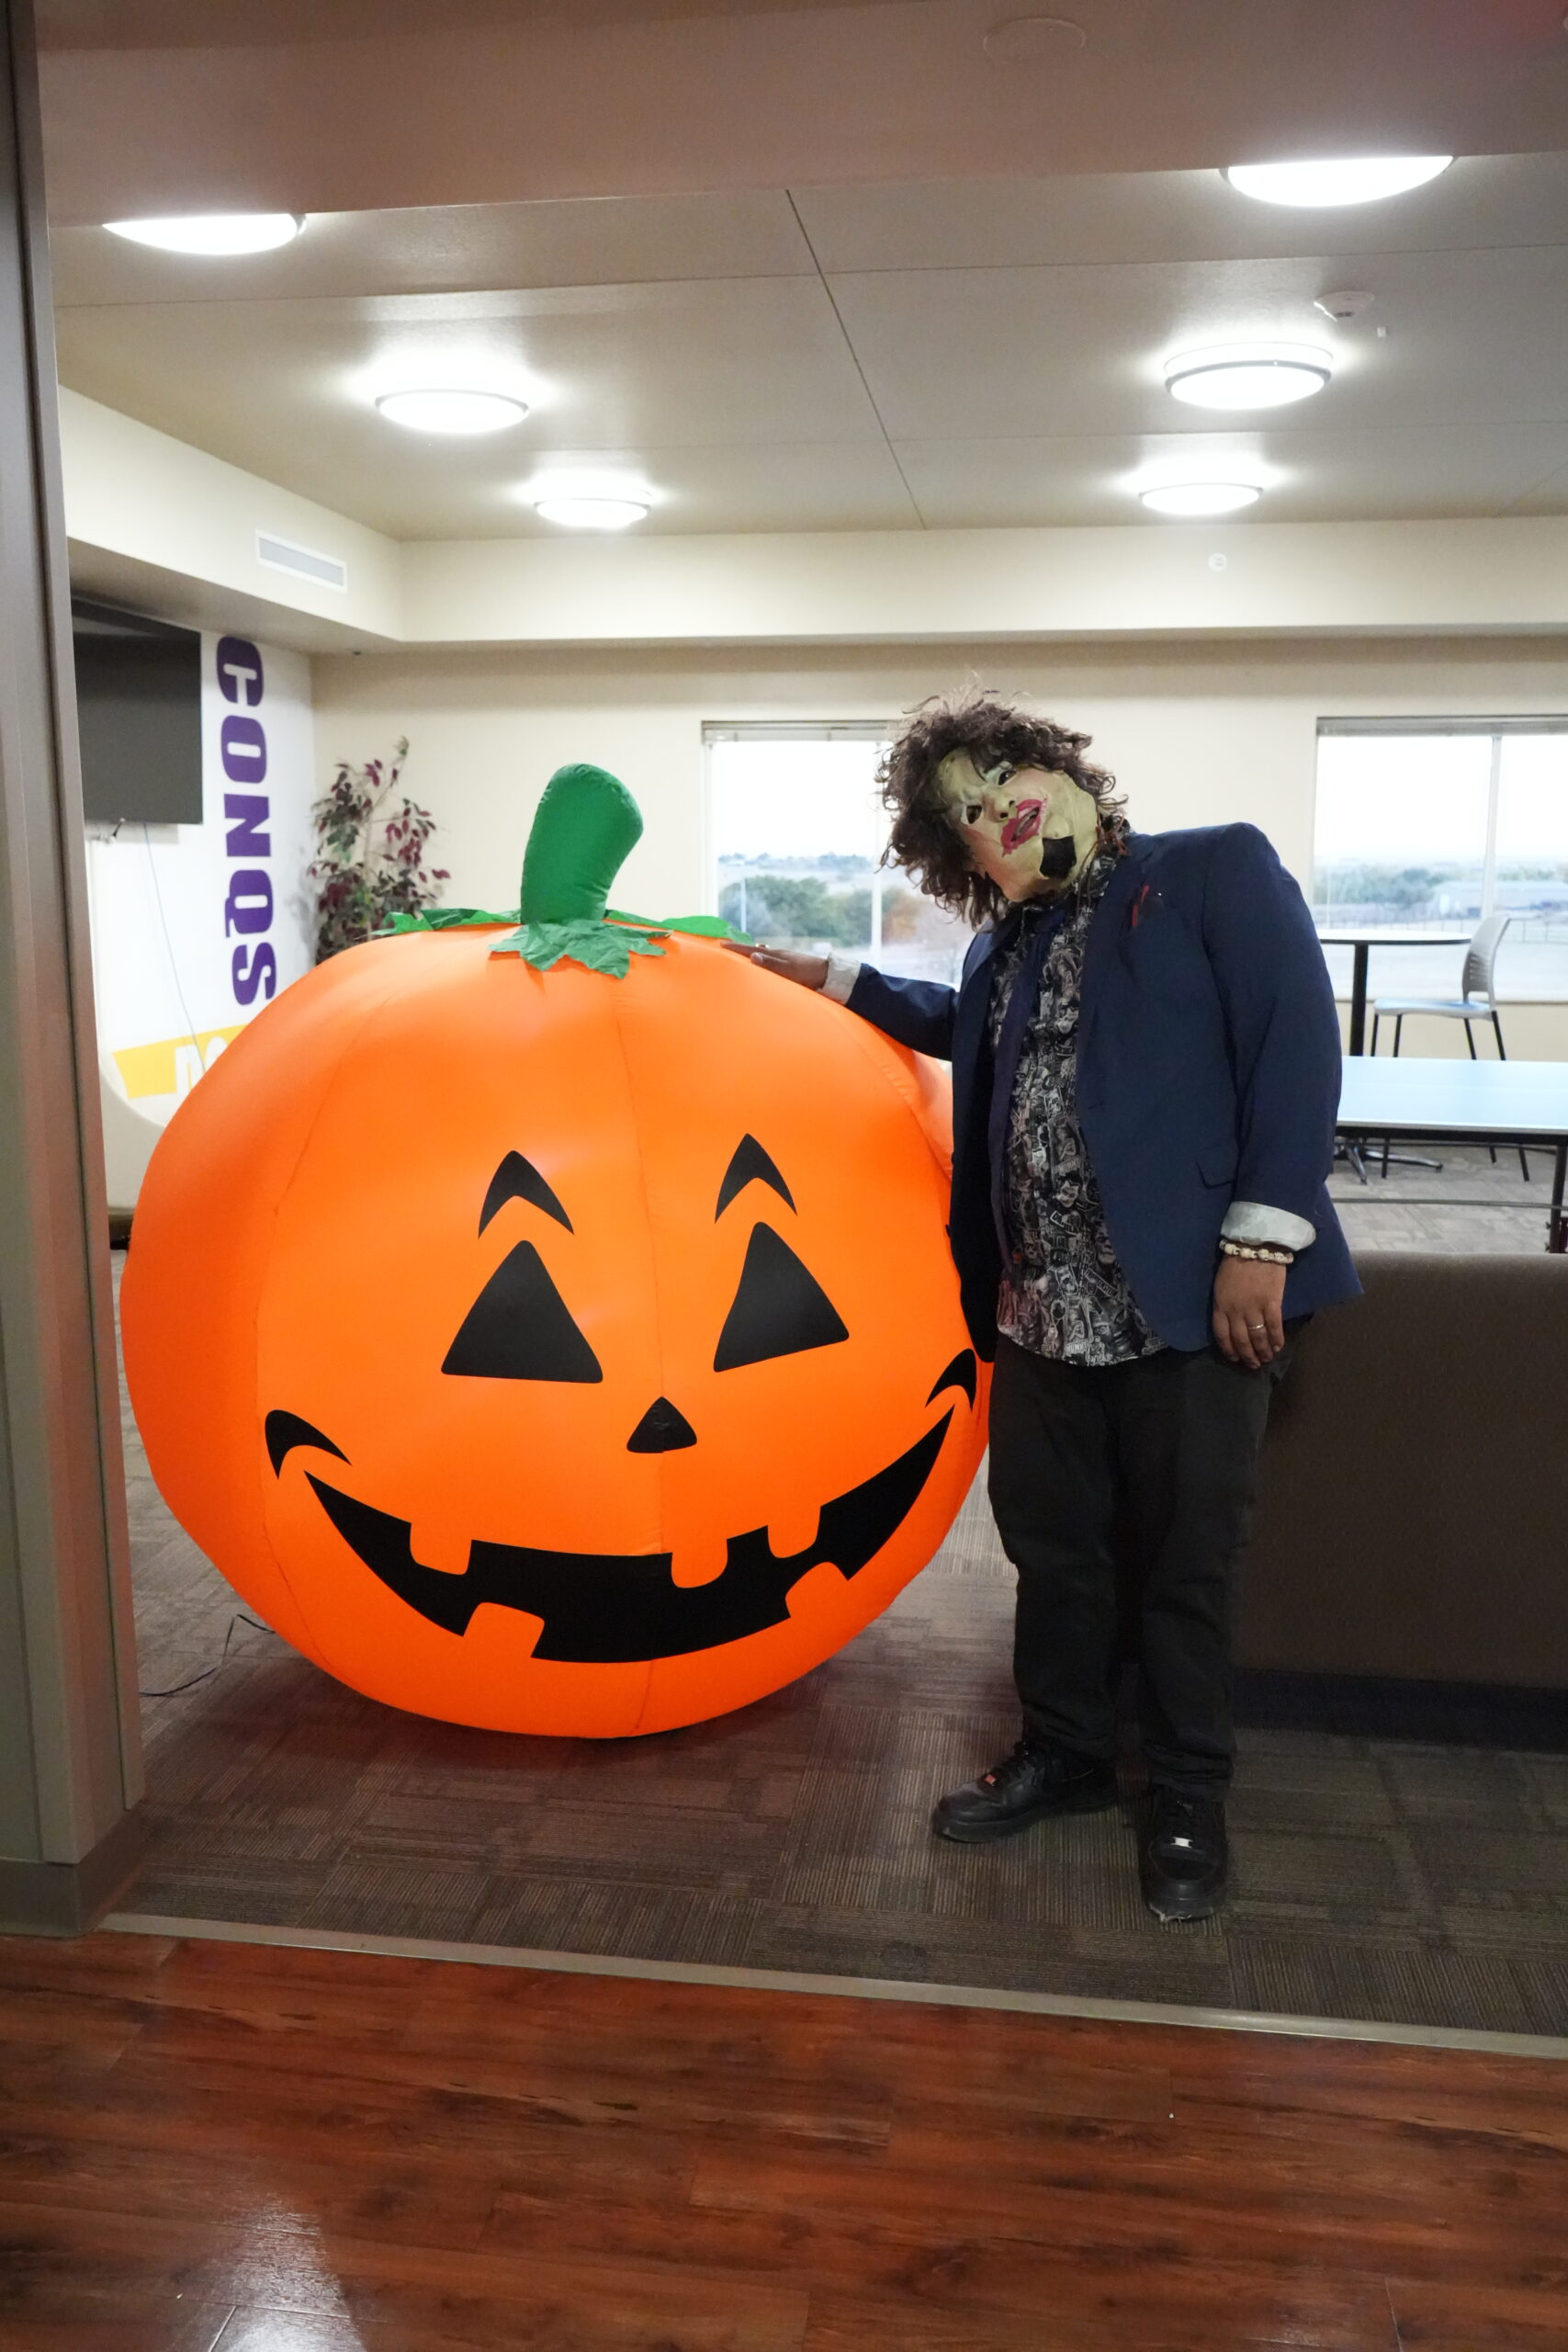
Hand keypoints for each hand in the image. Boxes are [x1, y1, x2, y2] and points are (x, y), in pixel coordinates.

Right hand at [721, 940, 828, 991]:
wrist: (829, 977)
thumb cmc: (809, 974)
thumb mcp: (789, 970)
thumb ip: (771, 964)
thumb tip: (752, 956)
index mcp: (775, 955)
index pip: (750, 950)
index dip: (735, 948)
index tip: (720, 945)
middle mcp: (777, 956)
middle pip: (753, 951)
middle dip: (739, 950)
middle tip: (724, 947)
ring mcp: (783, 961)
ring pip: (761, 957)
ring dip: (748, 956)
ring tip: (738, 956)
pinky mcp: (789, 969)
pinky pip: (768, 963)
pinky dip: (759, 963)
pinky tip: (760, 966)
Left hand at [1212, 1254, 1286, 1370]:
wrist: (1256, 1245)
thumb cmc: (1236, 1263)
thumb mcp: (1221, 1285)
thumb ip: (1225, 1304)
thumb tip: (1233, 1324)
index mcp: (1221, 1305)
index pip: (1222, 1335)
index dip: (1229, 1349)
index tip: (1235, 1358)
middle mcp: (1235, 1310)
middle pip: (1241, 1340)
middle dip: (1247, 1355)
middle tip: (1254, 1365)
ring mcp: (1254, 1307)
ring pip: (1258, 1337)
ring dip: (1263, 1351)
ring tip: (1267, 1359)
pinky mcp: (1272, 1303)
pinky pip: (1274, 1327)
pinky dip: (1277, 1339)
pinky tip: (1279, 1346)